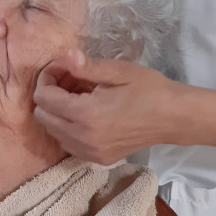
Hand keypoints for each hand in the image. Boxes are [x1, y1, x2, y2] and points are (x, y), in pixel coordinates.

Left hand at [33, 49, 182, 163]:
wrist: (173, 118)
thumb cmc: (148, 90)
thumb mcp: (118, 71)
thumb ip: (87, 67)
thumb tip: (66, 56)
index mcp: (86, 115)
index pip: (43, 98)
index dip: (48, 78)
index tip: (63, 67)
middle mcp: (82, 138)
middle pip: (42, 116)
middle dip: (49, 94)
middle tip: (70, 80)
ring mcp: (89, 152)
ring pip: (52, 131)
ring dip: (57, 112)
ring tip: (79, 96)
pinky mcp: (97, 159)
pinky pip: (68, 143)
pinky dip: (67, 127)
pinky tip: (85, 114)